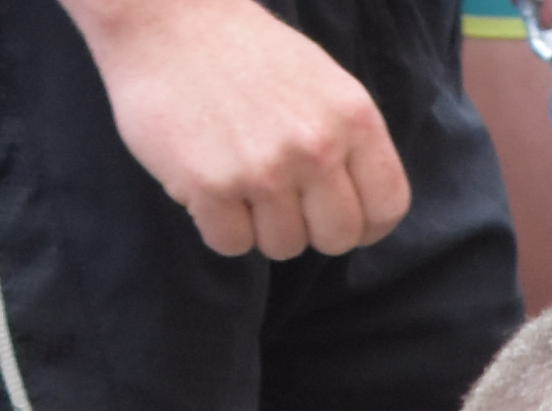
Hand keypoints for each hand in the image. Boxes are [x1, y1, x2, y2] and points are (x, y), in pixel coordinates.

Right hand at [81, 0, 408, 257]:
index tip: (336, 216)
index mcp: (353, 117)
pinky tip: (207, 183)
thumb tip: (361, 207)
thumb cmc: (244, 52)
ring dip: (258, 226)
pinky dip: (216, 225)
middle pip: (338, 238)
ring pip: (282, 247)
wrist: (165, 18)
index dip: (365, 225)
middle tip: (279, 200)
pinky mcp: (211, 185)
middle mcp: (317, 146)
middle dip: (310, 229)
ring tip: (237, 179)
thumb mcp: (322, 82)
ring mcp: (264, 169)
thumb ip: (348, 141)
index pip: (387, 206)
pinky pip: (230, 245)